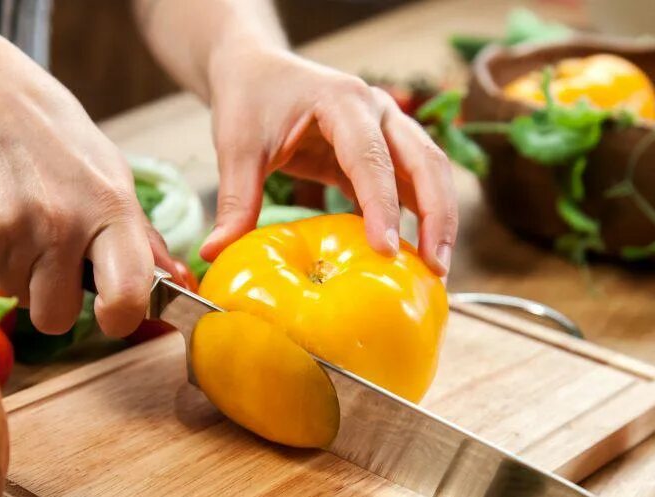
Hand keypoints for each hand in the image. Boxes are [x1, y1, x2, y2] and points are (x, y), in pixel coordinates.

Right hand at [0, 37, 157, 336]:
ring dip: (22, 272)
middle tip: (53, 265)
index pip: (126, 294)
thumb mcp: (110, 172)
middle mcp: (62, 224)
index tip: (111, 313)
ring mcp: (13, 229)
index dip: (119, 318)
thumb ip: (138, 234)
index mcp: (110, 209)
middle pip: (55, 317)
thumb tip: (172, 281)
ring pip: (19, 295)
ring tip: (23, 220)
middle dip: (54, 302)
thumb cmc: (53, 135)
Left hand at [200, 48, 457, 276]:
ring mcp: (386, 128)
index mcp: (342, 101)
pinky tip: (414, 257)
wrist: (256, 70)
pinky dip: (418, 217)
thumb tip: (215, 252)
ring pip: (429, 171)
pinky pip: (409, 184)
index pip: (371, 157)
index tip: (384, 249)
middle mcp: (376, 110)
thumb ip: (235, 200)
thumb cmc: (250, 98)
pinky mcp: (381, 151)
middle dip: (436, 214)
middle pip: (424, 160)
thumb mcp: (237, 147)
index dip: (381, 205)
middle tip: (435, 266)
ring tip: (436, 269)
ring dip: (438, 217)